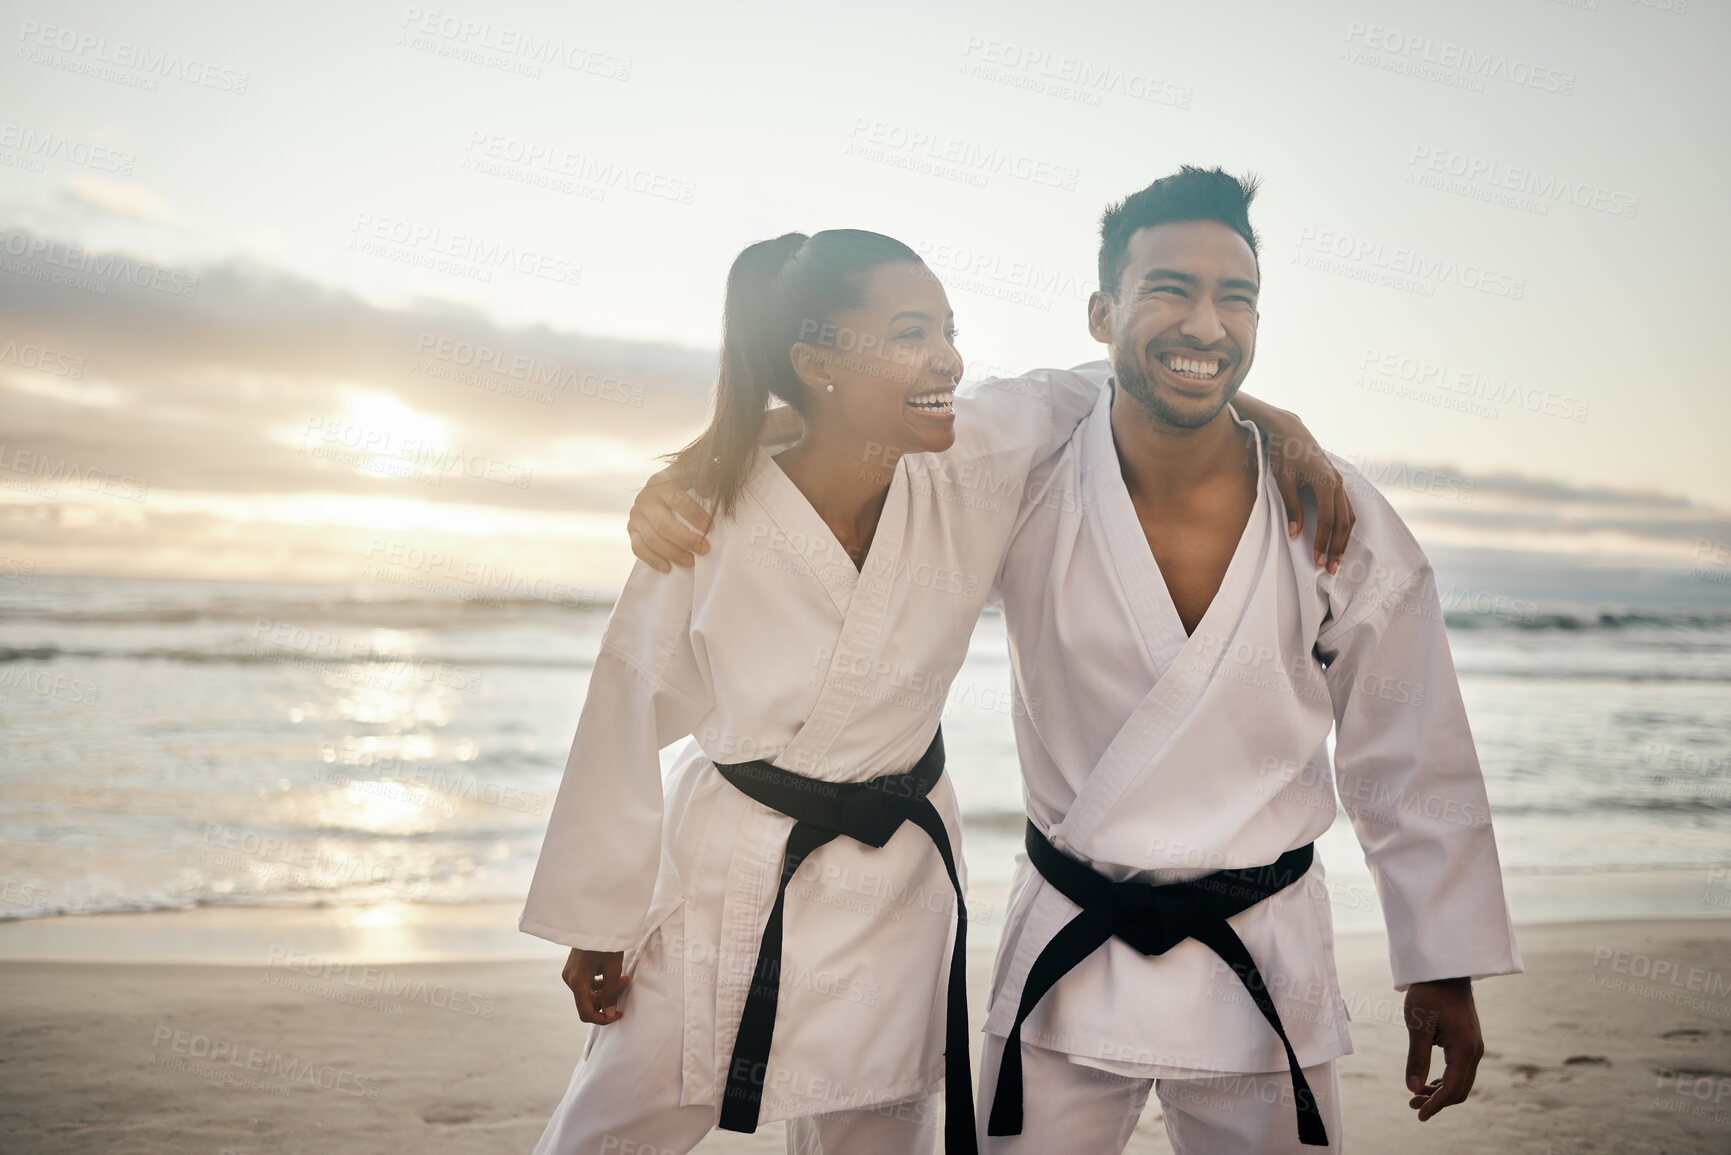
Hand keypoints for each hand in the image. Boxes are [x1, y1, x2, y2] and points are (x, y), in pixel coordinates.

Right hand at [562, 948, 631, 1023]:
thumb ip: (611, 994)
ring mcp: (571, 972)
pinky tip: (613, 974)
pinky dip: (600, 982)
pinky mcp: (574, 966)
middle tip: (623, 986)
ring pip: (588, 992)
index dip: (602, 1019)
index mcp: (577, 982)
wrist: (597, 918)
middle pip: (587, 1002)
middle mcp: (570, 979)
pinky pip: (586, 982)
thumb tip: (609, 1014)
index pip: (586, 1013)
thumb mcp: (612, 970)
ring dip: (605, 990)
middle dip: (607, 1000)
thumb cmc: (606, 943)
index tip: (618, 1014)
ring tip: (622, 979)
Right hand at [628, 466, 713, 572]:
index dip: (695, 516)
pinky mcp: (631, 529)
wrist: (663, 492)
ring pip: (651, 539)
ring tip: (691, 561)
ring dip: (673, 553)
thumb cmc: (686, 486)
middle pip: (663, 524)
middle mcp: (645, 497)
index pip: (678, 500)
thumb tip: (707, 492)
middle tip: (704, 549)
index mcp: (661, 482)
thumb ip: (704, 481)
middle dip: (685, 540)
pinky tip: (668, 567)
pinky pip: (638, 548)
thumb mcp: (695, 478)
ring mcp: (636, 514)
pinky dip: (653, 560)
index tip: (711, 529)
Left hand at [1262, 411, 1355, 574]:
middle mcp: (1337, 483)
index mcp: (1325, 482)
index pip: (1327, 520)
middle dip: (1337, 548)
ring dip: (1344, 541)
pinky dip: (1344, 528)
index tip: (1317, 561)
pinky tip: (1338, 541)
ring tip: (1336, 561)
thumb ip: (1291, 507)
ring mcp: (1340, 483)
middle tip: (1330, 570)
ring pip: (1349, 517)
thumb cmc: (1283, 454)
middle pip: (1343, 522)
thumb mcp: (1282, 480)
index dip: (1323, 542)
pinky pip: (1347, 510)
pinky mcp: (1338, 483)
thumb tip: (1296, 534)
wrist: (1290, 431)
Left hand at [1403, 977, 1482, 1121]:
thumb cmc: (1429, 994)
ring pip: (1461, 1080)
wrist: (1445, 970)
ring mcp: (1473, 1046)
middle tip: (1412, 1105)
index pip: (1452, 1088)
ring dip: (1440, 1091)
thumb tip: (1413, 1089)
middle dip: (1438, 1101)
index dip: (1436, 1105)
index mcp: (1464, 1049)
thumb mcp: (1418, 1026)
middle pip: (1460, 1089)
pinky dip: (1445, 1080)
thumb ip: (1417, 1059)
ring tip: (1415, 1096)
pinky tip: (1429, 1082)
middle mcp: (1474, 1051)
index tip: (1419, 1115)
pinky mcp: (1468, 1041)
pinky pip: (1460, 1069)